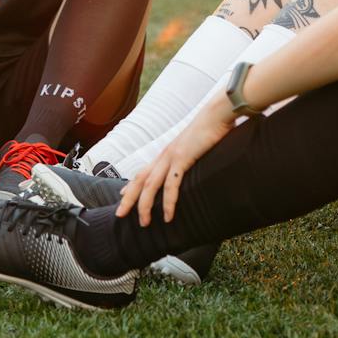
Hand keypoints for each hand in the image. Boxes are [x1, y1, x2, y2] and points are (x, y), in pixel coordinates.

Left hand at [121, 95, 237, 225]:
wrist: (217, 114)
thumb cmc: (210, 130)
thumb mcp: (196, 147)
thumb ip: (189, 157)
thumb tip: (191, 163)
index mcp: (166, 153)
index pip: (143, 171)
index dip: (131, 185)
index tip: (122, 196)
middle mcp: (164, 155)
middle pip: (139, 180)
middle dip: (128, 198)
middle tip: (119, 215)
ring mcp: (171, 156)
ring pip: (151, 185)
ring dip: (145, 206)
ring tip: (144, 223)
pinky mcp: (183, 158)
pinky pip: (172, 184)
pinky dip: (169, 202)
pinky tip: (168, 216)